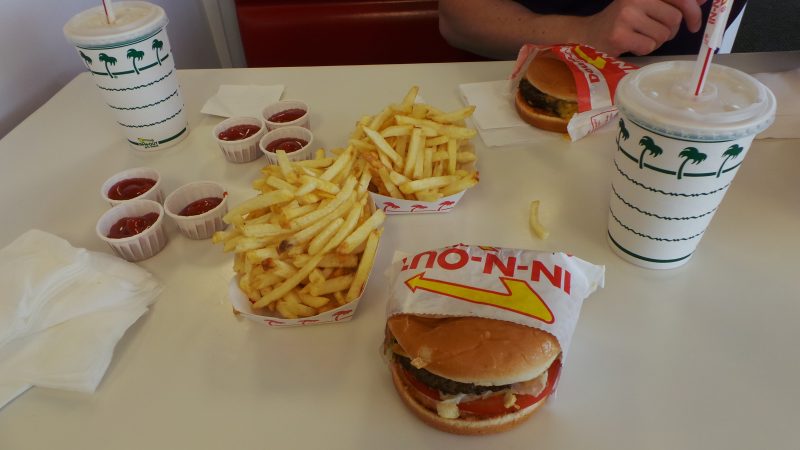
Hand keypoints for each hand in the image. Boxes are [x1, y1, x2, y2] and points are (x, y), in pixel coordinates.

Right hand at [580, 0, 705, 55]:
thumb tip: (700, 2)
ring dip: (656, 41)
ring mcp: (626, 16)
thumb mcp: (646, 3)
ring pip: (663, 34)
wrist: (589, 33)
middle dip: (670, 30)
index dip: (693, 10)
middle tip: (659, 33)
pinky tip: (632, 44)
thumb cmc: (622, 19)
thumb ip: (672, 2)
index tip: (694, 23)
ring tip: (641, 37)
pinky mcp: (620, 35)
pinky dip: (644, 49)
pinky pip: (649, 46)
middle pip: (674, 19)